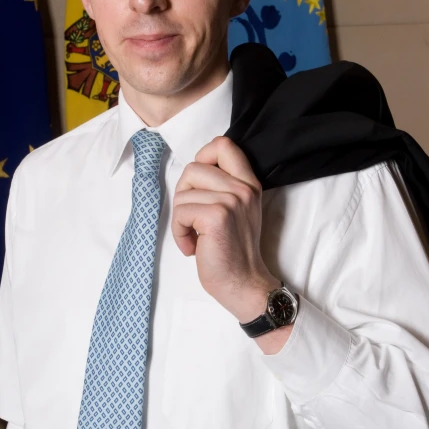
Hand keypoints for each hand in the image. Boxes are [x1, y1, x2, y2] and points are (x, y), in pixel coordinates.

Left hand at [172, 136, 278, 321]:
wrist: (244, 284)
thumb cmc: (233, 252)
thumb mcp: (237, 211)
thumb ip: (223, 187)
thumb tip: (192, 173)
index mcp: (249, 183)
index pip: (223, 144)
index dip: (202, 158)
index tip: (199, 185)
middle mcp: (243, 188)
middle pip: (193, 167)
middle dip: (183, 193)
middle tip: (192, 218)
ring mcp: (231, 201)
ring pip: (183, 193)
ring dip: (180, 219)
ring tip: (195, 237)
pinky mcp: (216, 217)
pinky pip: (180, 212)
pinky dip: (179, 232)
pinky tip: (192, 248)